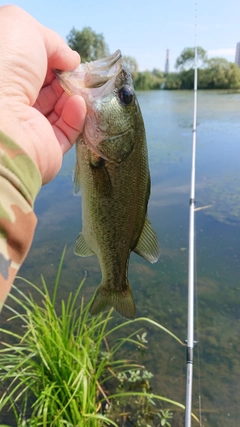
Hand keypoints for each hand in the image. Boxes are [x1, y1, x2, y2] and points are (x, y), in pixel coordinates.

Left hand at [0, 5, 85, 183]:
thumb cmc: (5, 68)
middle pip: (47, 89)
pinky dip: (76, 117)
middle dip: (67, 79)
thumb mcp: (24, 29)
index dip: (52, 60)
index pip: (31, 68)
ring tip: (81, 87)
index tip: (67, 58)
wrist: (2, 118)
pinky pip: (66, 132)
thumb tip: (71, 59)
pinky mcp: (45, 148)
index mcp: (4, 76)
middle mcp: (12, 102)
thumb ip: (52, 41)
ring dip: (74, 96)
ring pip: (59, 110)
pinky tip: (78, 103)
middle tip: (79, 74)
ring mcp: (28, 126)